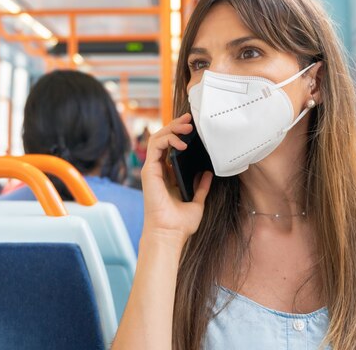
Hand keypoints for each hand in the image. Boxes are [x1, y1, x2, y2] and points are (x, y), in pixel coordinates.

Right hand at [141, 113, 212, 244]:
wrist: (170, 233)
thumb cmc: (180, 223)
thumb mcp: (197, 202)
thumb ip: (201, 187)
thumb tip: (206, 174)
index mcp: (167, 176)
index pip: (171, 148)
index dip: (180, 135)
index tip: (193, 128)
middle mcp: (158, 170)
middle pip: (163, 139)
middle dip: (176, 126)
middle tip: (190, 121)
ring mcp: (152, 169)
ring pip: (157, 138)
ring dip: (172, 129)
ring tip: (187, 127)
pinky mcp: (149, 170)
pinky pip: (155, 146)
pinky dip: (167, 139)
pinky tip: (181, 143)